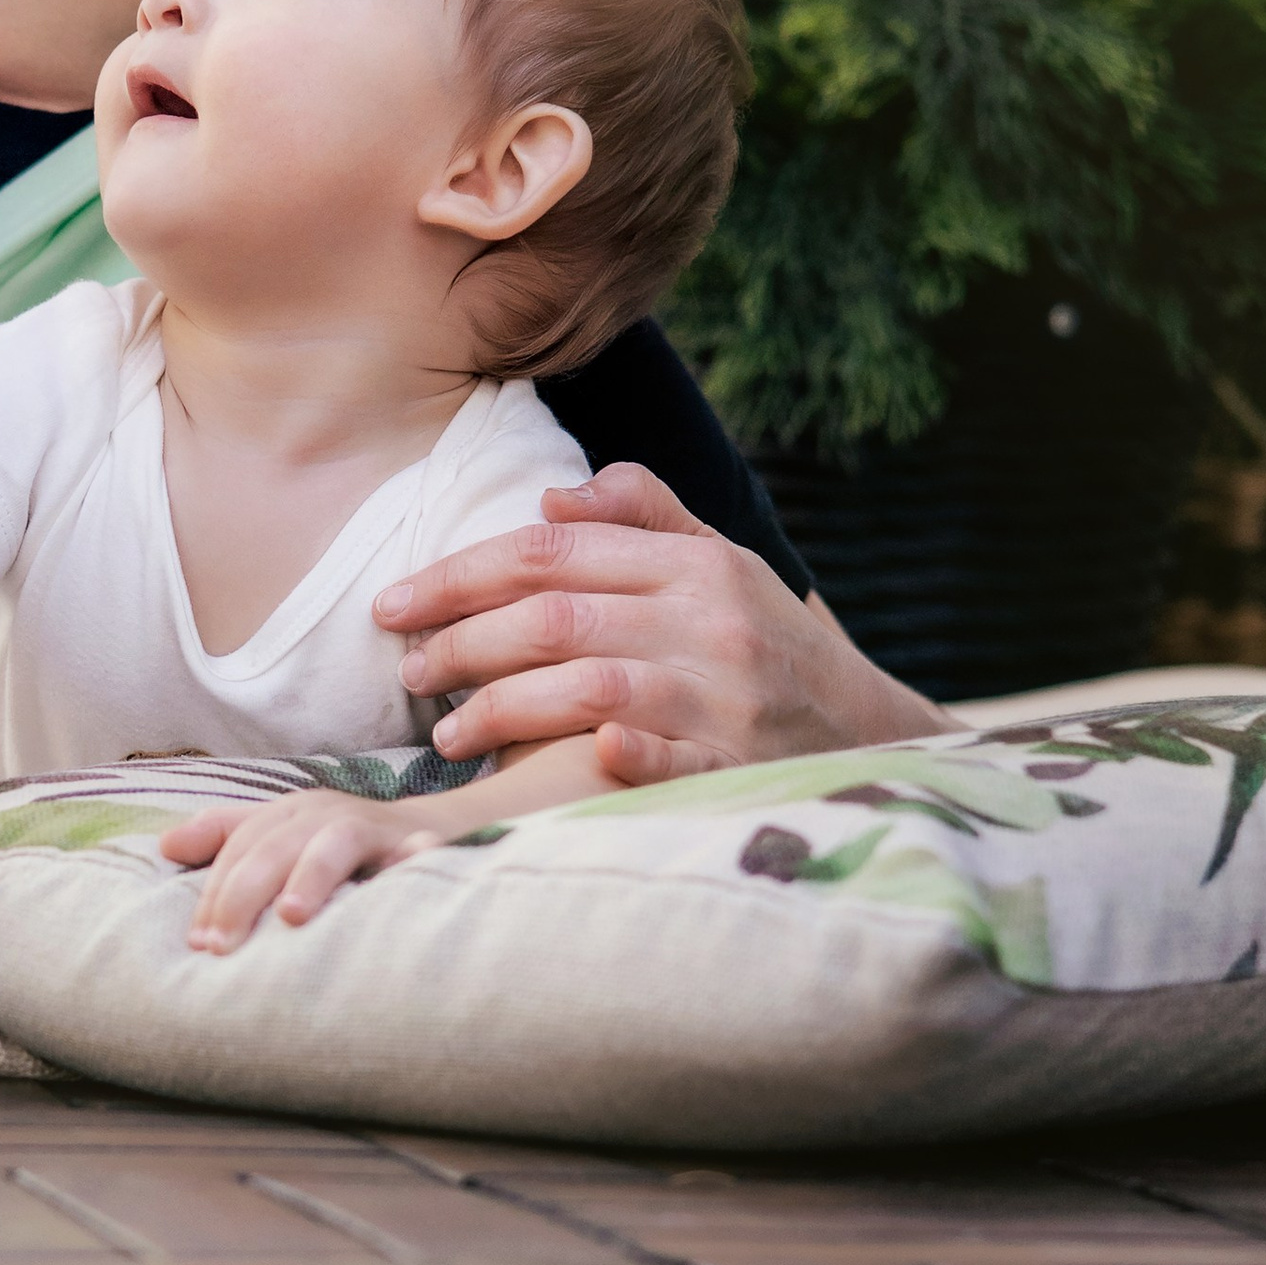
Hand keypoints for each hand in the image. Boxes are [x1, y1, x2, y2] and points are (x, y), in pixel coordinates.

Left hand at [159, 788, 434, 953]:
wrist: (425, 828)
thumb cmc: (336, 845)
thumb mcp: (279, 837)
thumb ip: (224, 837)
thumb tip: (164, 845)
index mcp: (288, 815)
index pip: (238, 848)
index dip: (214, 893)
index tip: (198, 943)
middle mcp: (325, 814)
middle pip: (274, 845)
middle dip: (243, 894)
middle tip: (222, 946)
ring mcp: (372, 827)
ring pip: (335, 842)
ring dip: (312, 874)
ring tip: (291, 916)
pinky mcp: (418, 843)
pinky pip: (418, 850)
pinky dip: (413, 858)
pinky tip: (405, 872)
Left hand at [373, 462, 948, 783]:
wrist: (870, 729)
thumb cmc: (768, 642)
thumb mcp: (723, 561)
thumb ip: (643, 516)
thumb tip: (552, 498)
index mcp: (694, 564)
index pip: (551, 554)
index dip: (461, 575)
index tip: (395, 604)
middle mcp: (708, 623)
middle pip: (556, 618)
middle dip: (463, 642)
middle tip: (407, 669)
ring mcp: (724, 697)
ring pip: (591, 686)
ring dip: (502, 709)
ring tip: (445, 732)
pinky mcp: (737, 765)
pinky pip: (672, 756)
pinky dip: (625, 750)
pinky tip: (576, 752)